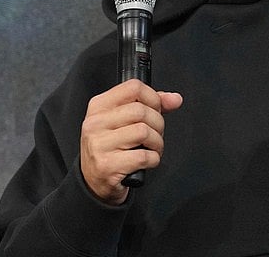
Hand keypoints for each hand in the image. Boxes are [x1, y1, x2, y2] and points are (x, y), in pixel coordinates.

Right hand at [79, 79, 182, 204]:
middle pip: (141, 111)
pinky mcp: (107, 165)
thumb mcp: (122, 121)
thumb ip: (149, 106)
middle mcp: (95, 123)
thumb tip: (174, 99)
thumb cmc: (111, 148)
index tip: (156, 109)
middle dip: (158, 124)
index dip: (153, 98)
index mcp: (98, 106)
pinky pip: (144, 156)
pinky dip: (153, 160)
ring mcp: (99, 144)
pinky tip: (145, 161)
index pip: (133, 87)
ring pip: (144, 132)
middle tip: (154, 134)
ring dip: (157, 143)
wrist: (93, 181)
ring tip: (151, 148)